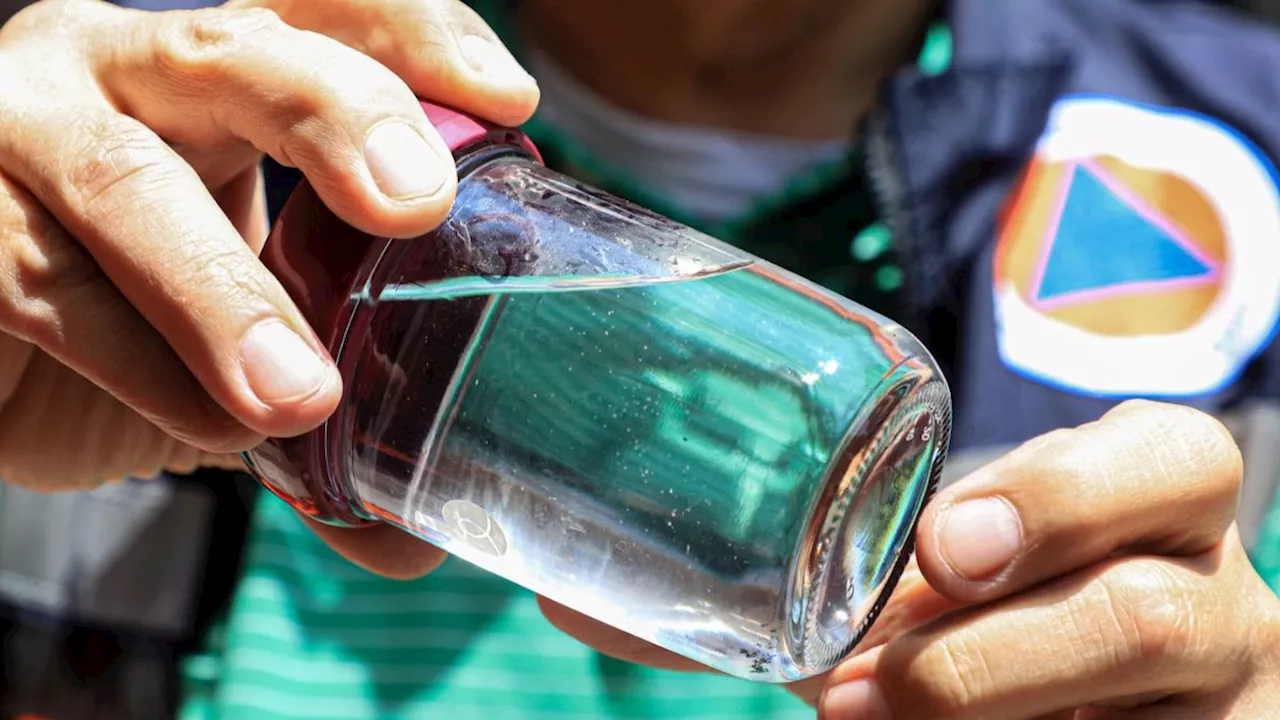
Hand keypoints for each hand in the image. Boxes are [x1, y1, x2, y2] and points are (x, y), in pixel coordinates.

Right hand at [0, 0, 534, 494]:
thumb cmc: (134, 318)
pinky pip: (49, 287)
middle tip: (418, 203)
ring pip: (128, 182)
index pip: (326, 11)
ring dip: (226, 295)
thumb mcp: (250, 328)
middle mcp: (121, 69)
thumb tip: (427, 522)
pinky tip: (213, 425)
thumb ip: (332, 395)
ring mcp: (22, 130)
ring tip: (302, 399)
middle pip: (239, 53)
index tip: (509, 101)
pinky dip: (144, 370)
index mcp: (221, 73)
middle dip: (340, 115)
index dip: (416, 36)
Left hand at [541, 401, 1279, 717]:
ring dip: (981, 706)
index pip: (1175, 458)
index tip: (939, 546)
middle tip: (870, 675)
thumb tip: (565, 592)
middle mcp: (1209, 595)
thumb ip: (785, 566)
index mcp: (1152, 496)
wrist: (1054, 686)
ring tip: (857, 717)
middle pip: (1162, 605)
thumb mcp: (906, 573)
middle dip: (1007, 643)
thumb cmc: (974, 605)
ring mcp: (1214, 701)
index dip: (1066, 492)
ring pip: (1150, 694)